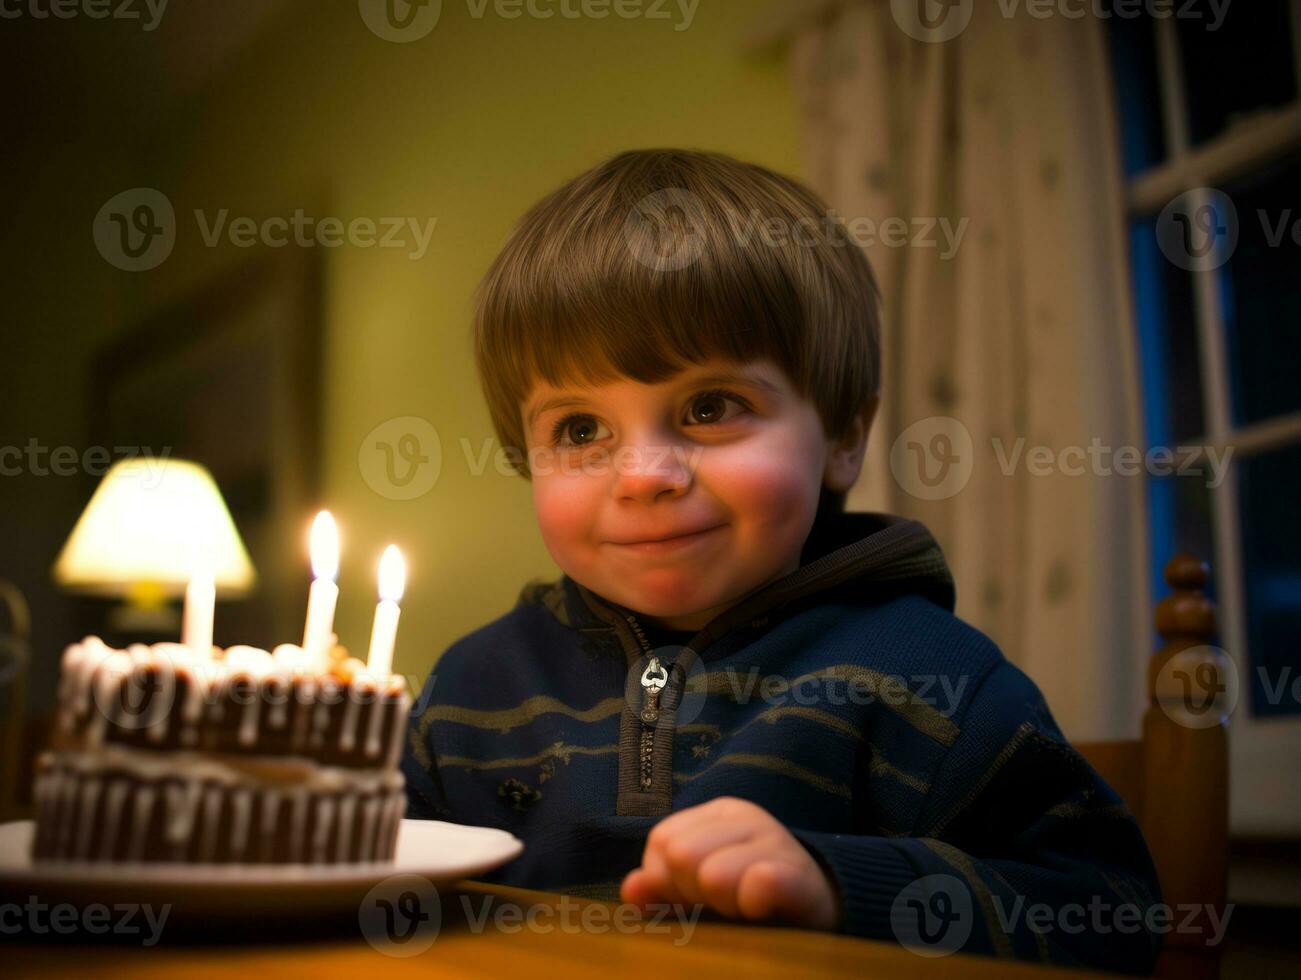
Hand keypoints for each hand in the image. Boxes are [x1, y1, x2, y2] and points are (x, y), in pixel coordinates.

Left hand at [620, 796, 842, 930]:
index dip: (669, 881)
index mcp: (719, 814)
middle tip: (724, 904)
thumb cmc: (753, 898)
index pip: (662, 842)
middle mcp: (748, 818)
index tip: (699, 896)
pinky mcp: (802, 878)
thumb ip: (663, 889)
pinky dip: (750, 898)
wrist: (826, 910)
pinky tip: (755, 909)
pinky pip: (761, 882)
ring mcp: (777, 844)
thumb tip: (630, 889)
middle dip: (692, 892)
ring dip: (720, 904)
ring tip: (744, 911)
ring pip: (711, 873)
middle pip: (680, 856)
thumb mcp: (703, 889)